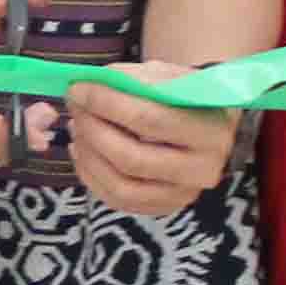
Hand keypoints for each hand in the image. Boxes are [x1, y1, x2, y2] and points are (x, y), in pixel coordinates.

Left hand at [67, 77, 240, 216]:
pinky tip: (82, 150)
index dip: (106, 103)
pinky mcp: (163, 207)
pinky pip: (117, 200)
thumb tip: (92, 82)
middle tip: (74, 107)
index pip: (148, 119)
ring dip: (88, 155)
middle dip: (93, 130)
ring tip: (76, 127)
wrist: (211, 128)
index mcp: (210, 130)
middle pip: (131, 158)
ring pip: (121, 186)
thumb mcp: (171, 77)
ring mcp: (182, 195)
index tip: (78, 88)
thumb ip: (135, 78)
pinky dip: (91, 175)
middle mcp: (201, 170)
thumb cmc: (187, 97)